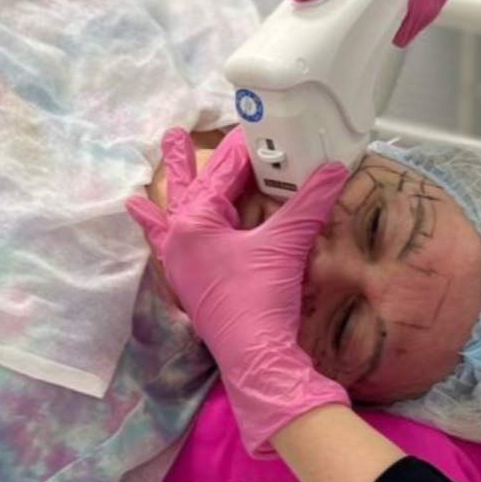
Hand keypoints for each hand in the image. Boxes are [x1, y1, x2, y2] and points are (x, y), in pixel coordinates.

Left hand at [125, 127, 353, 456]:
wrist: (252, 354)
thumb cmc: (261, 297)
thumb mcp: (286, 244)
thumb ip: (308, 203)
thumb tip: (335, 167)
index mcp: (194, 223)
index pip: (221, 174)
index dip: (243, 150)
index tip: (255, 128)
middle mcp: (179, 239)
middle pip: (186, 189)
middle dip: (183, 161)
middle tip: (173, 134)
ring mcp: (180, 262)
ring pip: (172, 215)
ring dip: (168, 193)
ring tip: (149, 176)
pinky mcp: (189, 281)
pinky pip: (167, 245)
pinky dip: (157, 229)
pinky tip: (145, 221)